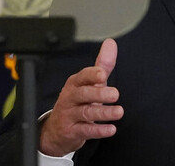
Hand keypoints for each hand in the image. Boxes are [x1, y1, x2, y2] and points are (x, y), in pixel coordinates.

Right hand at [39, 38, 123, 156]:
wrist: (56, 131)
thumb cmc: (77, 102)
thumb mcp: (89, 83)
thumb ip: (102, 64)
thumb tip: (111, 43)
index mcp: (75, 83)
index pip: (82, 76)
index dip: (92, 75)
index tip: (103, 74)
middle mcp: (70, 98)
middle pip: (83, 94)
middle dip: (99, 93)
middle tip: (115, 94)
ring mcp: (69, 115)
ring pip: (86, 113)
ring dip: (103, 112)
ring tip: (119, 112)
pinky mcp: (72, 131)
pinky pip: (85, 131)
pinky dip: (98, 130)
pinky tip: (111, 129)